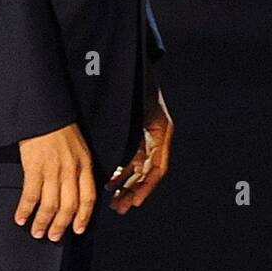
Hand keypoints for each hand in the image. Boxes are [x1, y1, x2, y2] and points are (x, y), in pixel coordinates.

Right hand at [15, 122, 96, 239]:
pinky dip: (25, 209)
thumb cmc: (59, 128)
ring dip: (43, 222)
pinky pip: (31, 195)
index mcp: (84, 164)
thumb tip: (76, 190)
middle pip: (69, 206)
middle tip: (53, 237)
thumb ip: (79, 167)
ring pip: (50, 205)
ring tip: (37, 231)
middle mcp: (71, 169)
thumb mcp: (78, 147)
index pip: (88, 197)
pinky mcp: (34, 167)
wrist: (43, 112)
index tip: (78, 229)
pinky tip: (21, 217)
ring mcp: (53, 169)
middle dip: (61, 225)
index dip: (83, 216)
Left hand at [104, 86, 172, 213]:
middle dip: (134, 191)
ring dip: (127, 185)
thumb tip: (127, 164)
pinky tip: (109, 181)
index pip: (157, 168)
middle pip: (147, 172)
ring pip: (138, 168)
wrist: (133, 63)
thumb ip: (134, 134)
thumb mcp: (140, 108)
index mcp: (161, 132)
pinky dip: (121, 171)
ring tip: (113, 201)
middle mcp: (156, 137)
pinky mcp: (136, 133)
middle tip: (120, 207)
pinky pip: (131, 158)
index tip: (136, 201)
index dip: (146, 187)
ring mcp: (146, 136)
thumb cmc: (138, 82)